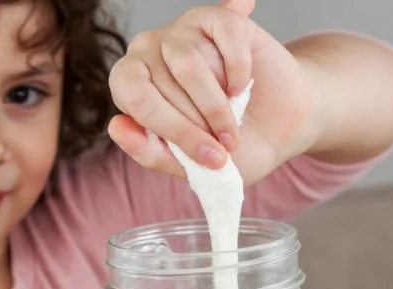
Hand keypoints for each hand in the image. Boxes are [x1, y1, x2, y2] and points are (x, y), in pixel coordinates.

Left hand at [107, 0, 317, 182]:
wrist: (276, 126)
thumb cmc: (224, 147)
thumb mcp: (187, 165)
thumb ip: (149, 152)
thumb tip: (116, 126)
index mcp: (129, 86)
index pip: (136, 98)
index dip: (172, 129)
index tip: (209, 157)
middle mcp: (147, 51)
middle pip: (163, 86)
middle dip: (199, 125)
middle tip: (226, 145)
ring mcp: (181, 30)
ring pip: (189, 64)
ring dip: (217, 105)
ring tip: (232, 126)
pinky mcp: (218, 18)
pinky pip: (225, 39)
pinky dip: (239, 71)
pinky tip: (242, 87)